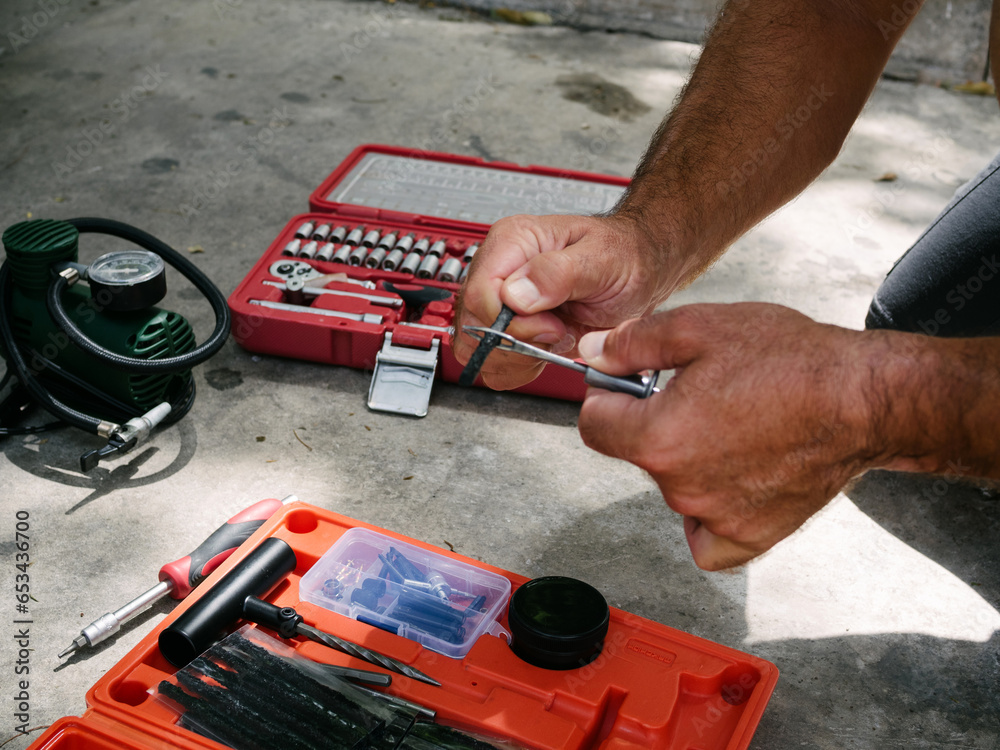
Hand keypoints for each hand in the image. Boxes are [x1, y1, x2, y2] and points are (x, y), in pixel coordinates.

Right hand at [454, 213, 686, 390]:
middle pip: (473, 323)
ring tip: (555, 338)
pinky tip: (546, 350)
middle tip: (558, 333)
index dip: (512, 321)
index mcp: (512, 242)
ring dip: (516, 357)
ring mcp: (499, 302)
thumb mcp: (602, 258)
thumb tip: (516, 295)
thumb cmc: (623, 255)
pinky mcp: (508, 328)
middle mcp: (499, 271)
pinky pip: (492, 361)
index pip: (479, 292)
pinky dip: (518, 367)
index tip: (552, 326)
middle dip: (516, 342)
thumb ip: (559, 273)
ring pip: (475, 347)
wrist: (638, 270)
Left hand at [576, 303, 884, 569]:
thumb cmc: (792, 362)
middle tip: (700, 396)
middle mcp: (680, 486)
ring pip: (673, 489)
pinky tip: (728, 482)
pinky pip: (706, 539)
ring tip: (731, 426)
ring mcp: (715, 516)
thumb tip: (594, 353)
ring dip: (687, 462)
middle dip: (655, 424)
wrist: (863, 399)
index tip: (626, 387)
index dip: (608, 397)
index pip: (595, 425)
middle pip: (638, 455)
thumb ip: (633, 343)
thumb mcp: (700, 327)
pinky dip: (708, 517)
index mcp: (658, 437)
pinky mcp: (751, 536)